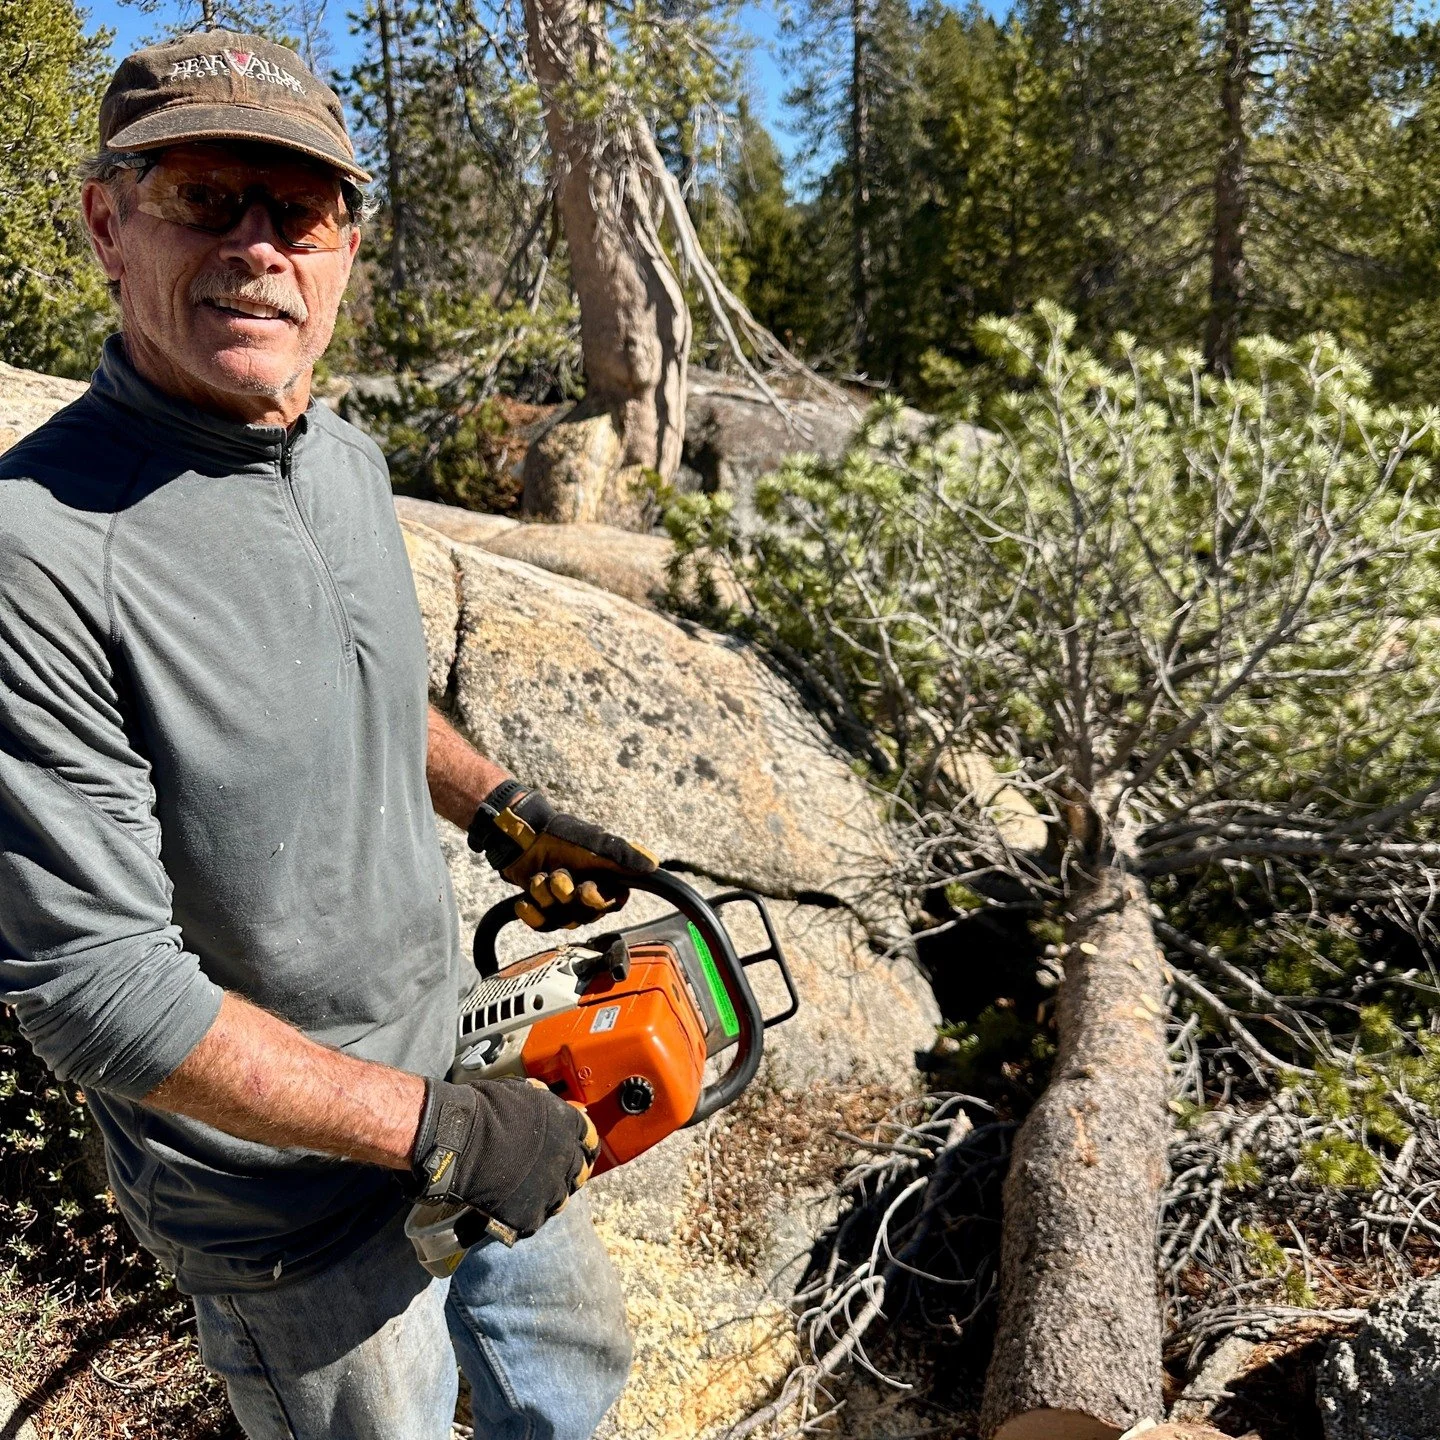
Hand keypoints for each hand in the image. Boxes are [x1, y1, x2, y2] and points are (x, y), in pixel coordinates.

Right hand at [412, 1077, 599, 1239]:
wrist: (462, 1139)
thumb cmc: (488, 1108)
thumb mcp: (524, 1093)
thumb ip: (545, 1102)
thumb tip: (553, 1100)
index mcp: (569, 1126)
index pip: (589, 1140)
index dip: (582, 1146)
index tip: (577, 1149)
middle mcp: (567, 1160)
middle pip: (580, 1172)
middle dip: (570, 1172)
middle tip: (552, 1172)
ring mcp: (551, 1190)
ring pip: (561, 1199)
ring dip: (549, 1195)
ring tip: (531, 1192)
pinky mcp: (531, 1215)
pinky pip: (535, 1220)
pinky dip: (526, 1215)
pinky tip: (512, 1209)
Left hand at [468, 781, 657, 929]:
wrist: (522, 835)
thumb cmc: (562, 836)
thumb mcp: (596, 844)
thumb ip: (625, 855)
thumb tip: (654, 865)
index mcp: (605, 879)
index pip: (613, 904)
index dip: (597, 900)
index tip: (587, 886)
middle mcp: (587, 893)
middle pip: (585, 915)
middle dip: (568, 896)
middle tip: (558, 876)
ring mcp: (564, 902)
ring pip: (562, 919)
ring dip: (547, 896)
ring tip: (539, 878)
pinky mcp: (542, 906)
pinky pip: (542, 925)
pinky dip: (532, 914)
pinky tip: (525, 901)